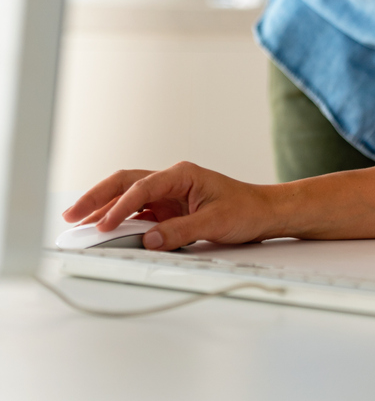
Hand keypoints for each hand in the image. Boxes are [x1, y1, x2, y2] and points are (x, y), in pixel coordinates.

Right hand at [62, 162, 279, 250]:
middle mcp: (172, 180)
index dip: (120, 207)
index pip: (142, 187)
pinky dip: (119, 219)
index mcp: (182, 174)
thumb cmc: (245, 209)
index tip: (104, 225)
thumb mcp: (215, 222)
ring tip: (78, 222)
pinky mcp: (169, 209)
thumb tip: (150, 241)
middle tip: (72, 214)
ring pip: (128, 196)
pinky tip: (104, 229)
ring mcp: (168, 195)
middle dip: (97, 196)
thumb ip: (181, 231)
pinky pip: (138, 212)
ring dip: (103, 208)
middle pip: (125, 182)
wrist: (263, 212)